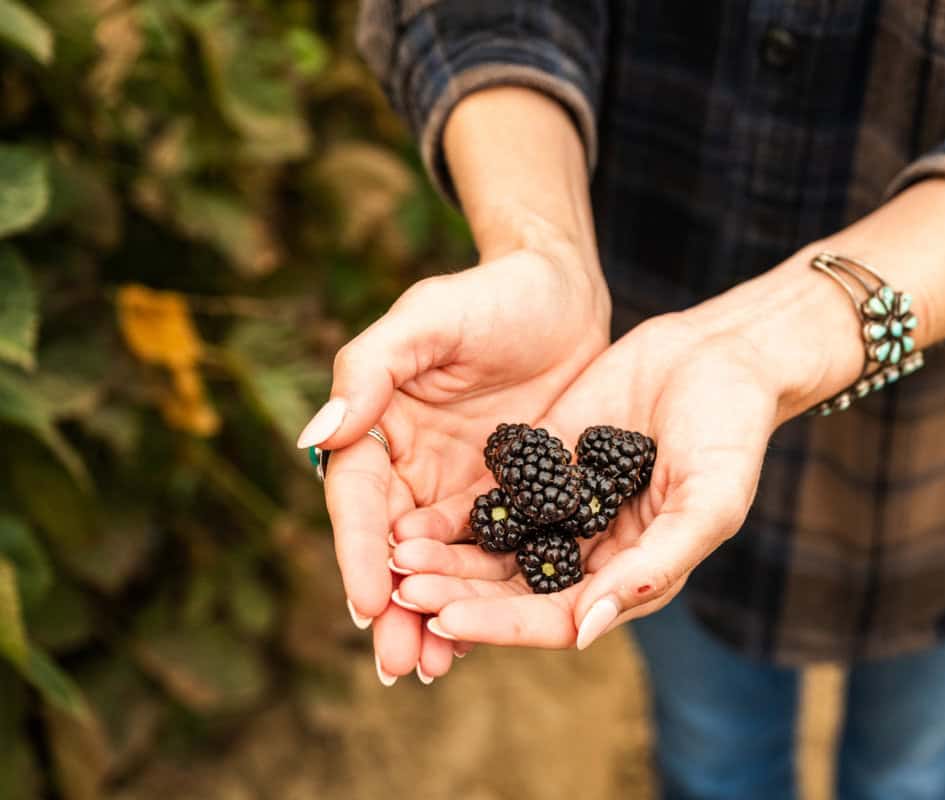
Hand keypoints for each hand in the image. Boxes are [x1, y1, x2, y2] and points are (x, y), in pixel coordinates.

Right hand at [298, 238, 608, 678]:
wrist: (561, 292)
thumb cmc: (489, 295)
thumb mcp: (426, 321)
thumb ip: (369, 372)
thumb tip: (315, 438)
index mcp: (379, 428)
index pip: (358, 499)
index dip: (358, 552)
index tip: (368, 603)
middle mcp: (413, 467)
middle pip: (391, 547)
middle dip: (393, 606)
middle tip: (398, 664)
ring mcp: (461, 488)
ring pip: (439, 563)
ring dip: (434, 615)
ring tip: (435, 669)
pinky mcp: (512, 498)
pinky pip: (494, 554)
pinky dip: (485, 594)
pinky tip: (487, 637)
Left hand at [385, 292, 831, 649]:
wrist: (722, 354)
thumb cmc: (732, 433)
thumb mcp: (708, 503)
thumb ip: (653, 566)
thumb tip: (584, 631)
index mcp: (629, 574)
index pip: (555, 617)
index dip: (499, 623)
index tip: (444, 618)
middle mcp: (590, 550)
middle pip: (512, 588)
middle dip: (458, 590)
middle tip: (402, 586)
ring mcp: (563, 505)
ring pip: (494, 544)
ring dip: (448, 554)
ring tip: (399, 550)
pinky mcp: (544, 460)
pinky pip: (494, 492)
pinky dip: (455, 507)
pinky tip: (412, 506)